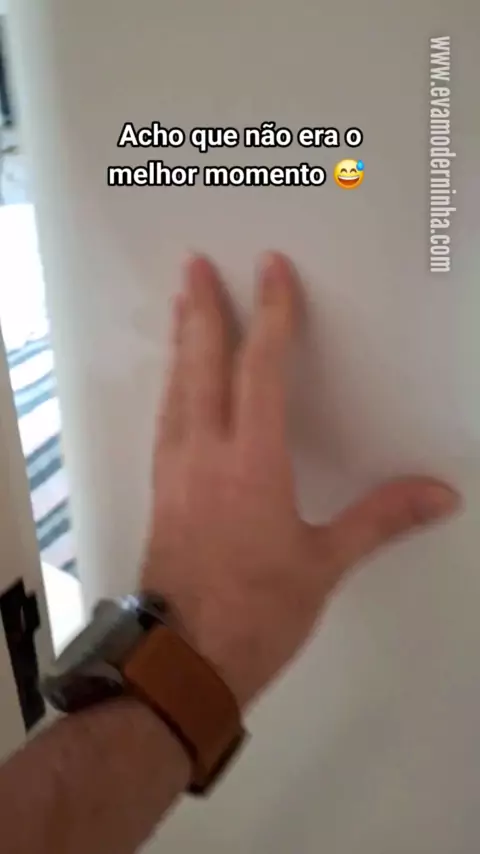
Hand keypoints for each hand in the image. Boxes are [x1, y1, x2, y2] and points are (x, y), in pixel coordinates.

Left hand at [141, 253, 459, 707]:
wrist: (184, 661)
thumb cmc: (252, 615)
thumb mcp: (324, 564)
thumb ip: (381, 519)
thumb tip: (436, 494)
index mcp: (249, 462)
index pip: (260, 368)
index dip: (270, 314)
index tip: (271, 272)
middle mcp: (204, 455)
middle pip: (202, 363)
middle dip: (202, 308)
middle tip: (195, 266)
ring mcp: (174, 472)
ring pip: (176, 387)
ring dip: (181, 342)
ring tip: (180, 307)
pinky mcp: (161, 493)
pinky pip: (164, 420)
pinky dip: (171, 386)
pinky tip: (174, 386)